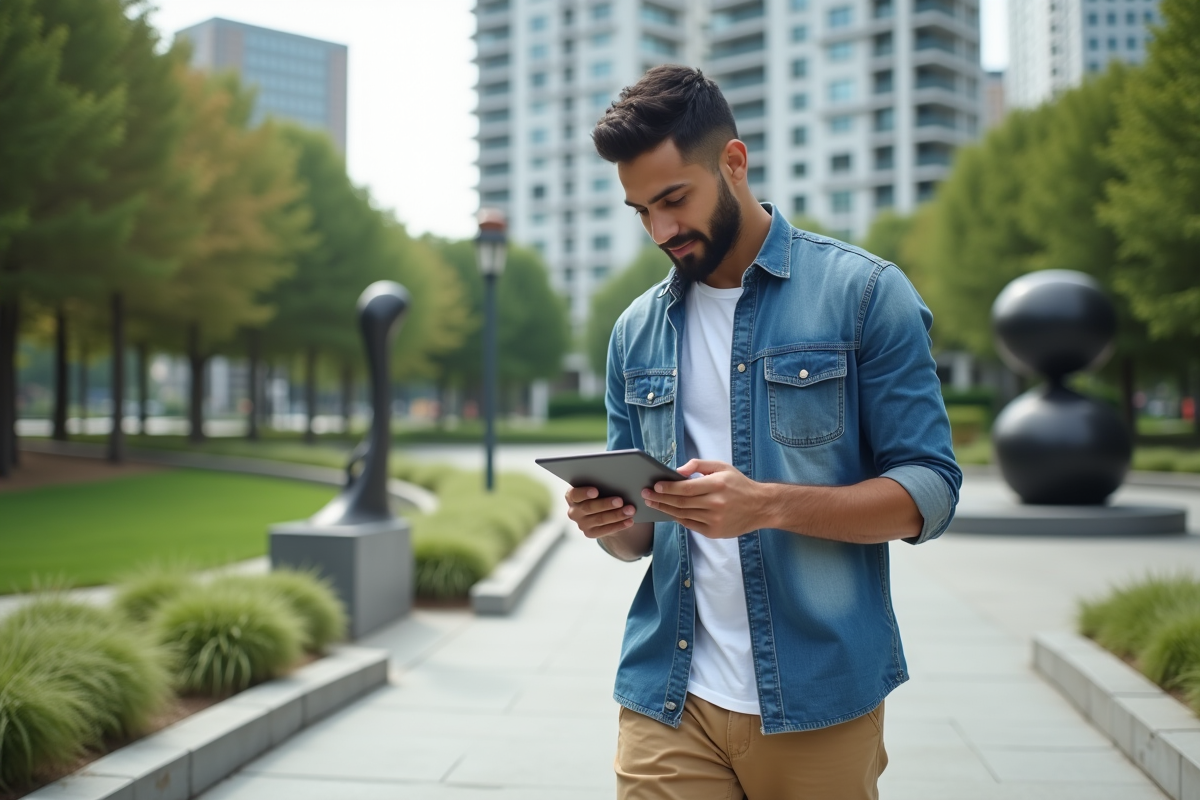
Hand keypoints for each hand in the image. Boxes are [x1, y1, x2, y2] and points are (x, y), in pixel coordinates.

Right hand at [565, 486, 636, 538]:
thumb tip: (616, 480)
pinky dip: (619, 525)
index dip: (584, 493)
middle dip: (606, 504)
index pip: (574, 494)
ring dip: (617, 515)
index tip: (596, 491)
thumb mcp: (598, 486)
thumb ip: (601, 483)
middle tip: (620, 501)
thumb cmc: (601, 492)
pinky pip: (606, 530)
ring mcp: (581, 524)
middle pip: (589, 507)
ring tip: (630, 510)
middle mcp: (574, 511)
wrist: (602, 511)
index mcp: (572, 496)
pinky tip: (629, 521)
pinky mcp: (590, 533)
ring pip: (600, 519)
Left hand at [641, 459, 768, 538]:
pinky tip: (669, 512)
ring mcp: (715, 520)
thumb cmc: (738, 484)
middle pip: (680, 503)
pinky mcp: (714, 532)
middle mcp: (716, 504)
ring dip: (665, 509)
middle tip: (646, 495)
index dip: (668, 488)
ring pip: (683, 515)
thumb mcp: (722, 467)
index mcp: (717, 485)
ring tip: (653, 503)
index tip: (654, 486)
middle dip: (660, 499)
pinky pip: (690, 525)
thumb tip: (678, 471)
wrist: (760, 506)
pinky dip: (678, 518)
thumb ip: (699, 464)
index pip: (686, 488)